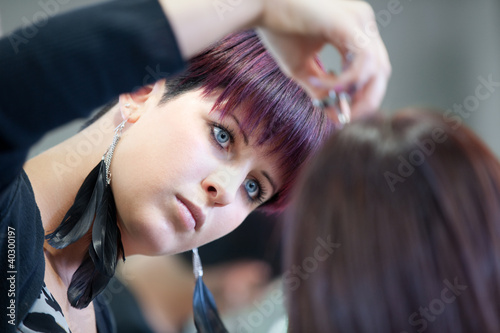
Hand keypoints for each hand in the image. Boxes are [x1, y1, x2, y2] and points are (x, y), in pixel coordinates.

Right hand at [257, 0, 390, 118]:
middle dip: (365, 100)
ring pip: (376, 69)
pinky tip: (322, 85)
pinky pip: (362, 62)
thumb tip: (335, 117)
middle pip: (382, 71)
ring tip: (326, 99)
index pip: (372, 70)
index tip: (343, 114)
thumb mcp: (303, 70)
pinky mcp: (350, 24)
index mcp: (355, 32)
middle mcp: (363, 24)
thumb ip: (322, 91)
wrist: (261, 5)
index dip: (362, 96)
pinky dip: (346, 81)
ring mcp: (360, 22)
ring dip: (353, 93)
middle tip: (345, 117)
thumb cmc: (279, 31)